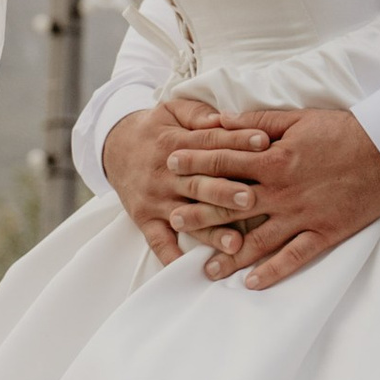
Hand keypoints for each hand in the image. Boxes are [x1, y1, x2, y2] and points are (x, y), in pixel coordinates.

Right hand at [102, 94, 267, 267]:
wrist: (114, 148)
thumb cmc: (154, 129)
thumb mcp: (171, 110)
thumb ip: (198, 114)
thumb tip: (223, 117)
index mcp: (174, 143)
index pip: (210, 143)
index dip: (237, 141)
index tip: (264, 143)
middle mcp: (165, 174)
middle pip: (199, 184)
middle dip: (226, 192)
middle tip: (252, 198)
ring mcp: (155, 200)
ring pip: (187, 217)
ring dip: (211, 231)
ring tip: (236, 243)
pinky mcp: (145, 220)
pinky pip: (159, 242)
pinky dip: (173, 258)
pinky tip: (194, 270)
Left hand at [168, 104, 379, 289]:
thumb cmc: (341, 130)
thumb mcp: (296, 118)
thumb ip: (255, 122)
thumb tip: (219, 121)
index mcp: (274, 159)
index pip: (224, 161)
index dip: (195, 162)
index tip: (171, 165)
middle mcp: (282, 191)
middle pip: (232, 205)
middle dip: (201, 213)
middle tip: (174, 221)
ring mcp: (302, 215)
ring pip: (259, 239)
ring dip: (230, 254)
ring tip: (207, 269)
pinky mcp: (324, 232)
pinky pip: (294, 256)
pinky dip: (273, 271)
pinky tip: (252, 283)